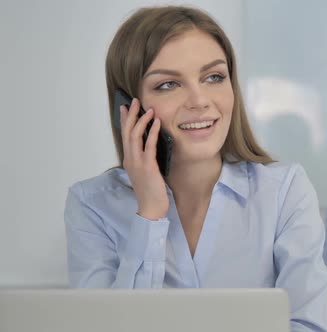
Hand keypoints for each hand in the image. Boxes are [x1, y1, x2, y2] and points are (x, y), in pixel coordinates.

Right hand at [120, 98, 168, 220]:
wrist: (151, 208)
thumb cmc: (150, 191)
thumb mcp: (145, 172)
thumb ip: (145, 159)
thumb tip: (151, 146)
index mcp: (129, 160)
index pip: (125, 136)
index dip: (125, 121)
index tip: (125, 107)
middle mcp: (130, 159)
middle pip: (127, 132)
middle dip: (131, 115)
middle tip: (134, 101)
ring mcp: (137, 162)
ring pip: (135, 136)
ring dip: (142, 120)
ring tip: (148, 109)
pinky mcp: (148, 166)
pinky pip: (149, 145)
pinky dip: (153, 132)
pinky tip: (157, 123)